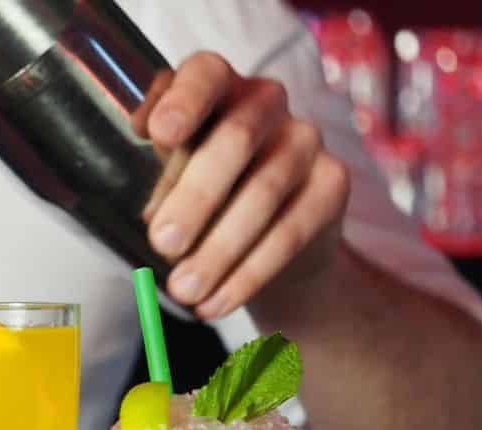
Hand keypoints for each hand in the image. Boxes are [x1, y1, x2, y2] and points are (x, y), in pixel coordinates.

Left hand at [140, 52, 349, 320]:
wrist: (266, 242)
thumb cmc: (203, 197)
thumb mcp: (170, 181)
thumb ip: (157, 180)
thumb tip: (150, 212)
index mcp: (216, 88)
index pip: (204, 73)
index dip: (184, 99)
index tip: (158, 133)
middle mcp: (265, 102)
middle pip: (235, 139)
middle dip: (194, 197)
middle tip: (162, 245)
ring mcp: (305, 140)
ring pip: (263, 192)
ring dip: (218, 250)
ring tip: (183, 290)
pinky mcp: (332, 183)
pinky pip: (290, 231)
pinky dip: (248, 274)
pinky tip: (215, 303)